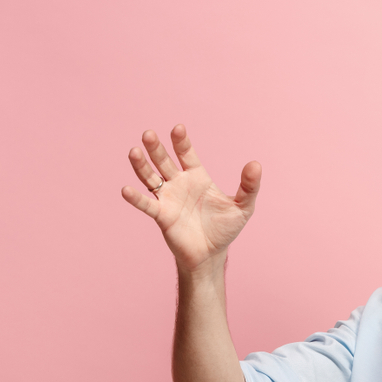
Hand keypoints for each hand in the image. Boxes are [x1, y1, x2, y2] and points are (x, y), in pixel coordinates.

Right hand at [121, 125, 261, 273]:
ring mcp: (168, 199)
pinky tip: (126, 190)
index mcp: (197, 177)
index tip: (178, 128)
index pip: (186, 154)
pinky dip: (136, 198)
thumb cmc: (225, 228)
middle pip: (164, 161)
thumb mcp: (243, 206)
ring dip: (141, 165)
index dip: (181, 141)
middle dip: (156, 148)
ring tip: (134, 151)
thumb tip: (256, 164)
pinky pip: (146, 204)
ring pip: (150, 178)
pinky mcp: (162, 215)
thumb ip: (249, 186)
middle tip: (148, 134)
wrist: (211, 254)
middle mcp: (179, 184)